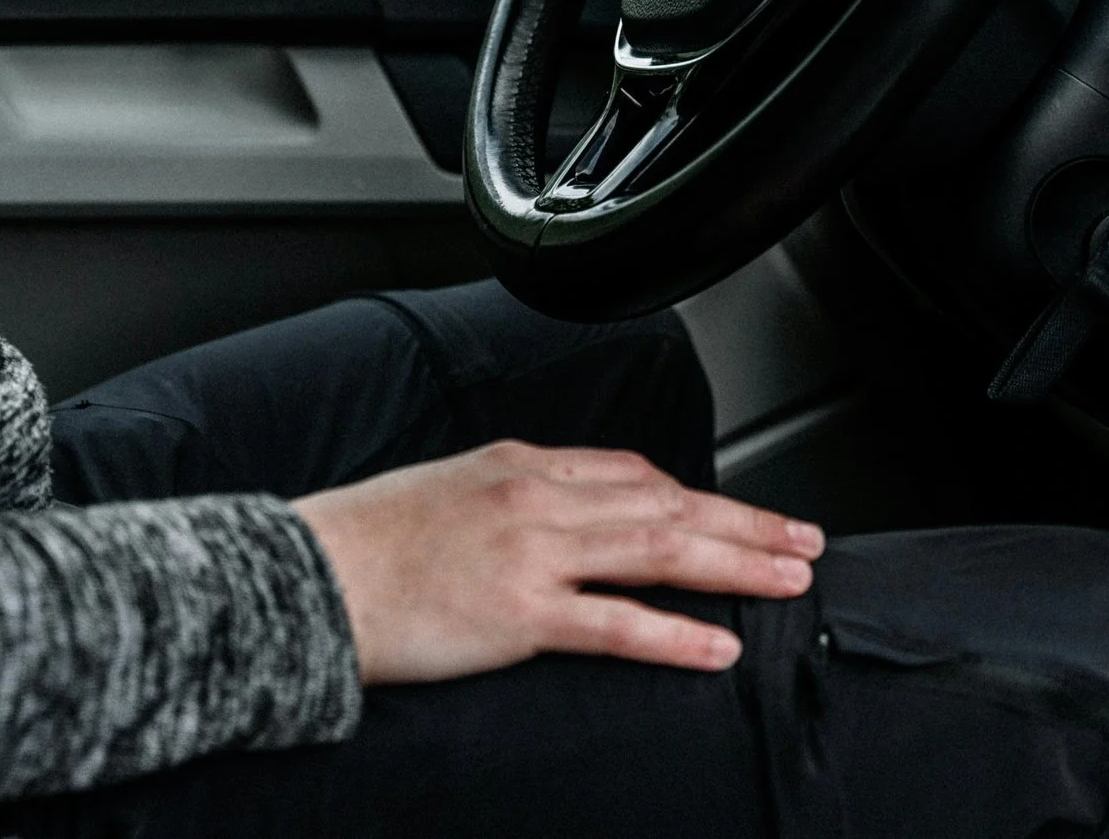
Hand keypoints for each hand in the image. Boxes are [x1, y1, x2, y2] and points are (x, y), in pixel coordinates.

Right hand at [292, 439, 823, 684]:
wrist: (306, 576)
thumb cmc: (363, 542)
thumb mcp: (446, 489)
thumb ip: (509, 496)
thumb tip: (556, 518)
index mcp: (519, 463)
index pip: (633, 471)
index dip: (698, 495)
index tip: (738, 514)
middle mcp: (537, 495)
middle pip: (666, 504)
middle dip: (744, 523)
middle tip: (802, 540)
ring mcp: (532, 551)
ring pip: (660, 549)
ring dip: (737, 564)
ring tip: (788, 579)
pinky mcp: (520, 612)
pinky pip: (617, 620)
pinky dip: (676, 632)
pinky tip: (719, 645)